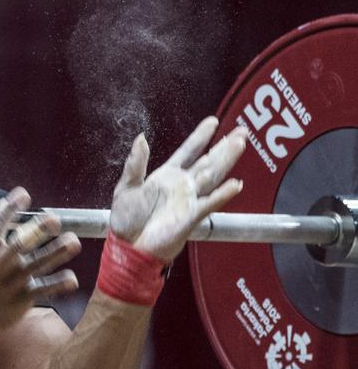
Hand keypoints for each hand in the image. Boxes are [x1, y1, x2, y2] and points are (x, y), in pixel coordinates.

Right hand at [0, 187, 80, 333]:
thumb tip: (4, 204)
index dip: (9, 210)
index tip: (23, 195)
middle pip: (19, 245)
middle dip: (37, 231)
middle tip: (53, 220)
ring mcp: (10, 282)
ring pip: (36, 265)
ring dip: (56, 253)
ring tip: (73, 242)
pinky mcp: (22, 298)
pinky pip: (44, 290)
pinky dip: (58, 285)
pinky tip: (72, 278)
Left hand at [109, 117, 245, 262]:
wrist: (128, 247)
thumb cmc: (126, 220)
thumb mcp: (126, 187)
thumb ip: (135, 164)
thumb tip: (141, 138)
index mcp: (166, 176)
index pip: (187, 151)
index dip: (200, 136)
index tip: (213, 122)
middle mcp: (182, 186)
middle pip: (207, 161)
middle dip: (224, 146)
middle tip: (242, 131)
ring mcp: (189, 200)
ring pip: (212, 177)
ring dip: (226, 161)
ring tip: (240, 144)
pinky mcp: (190, 217)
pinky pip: (209, 204)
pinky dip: (222, 194)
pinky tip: (235, 184)